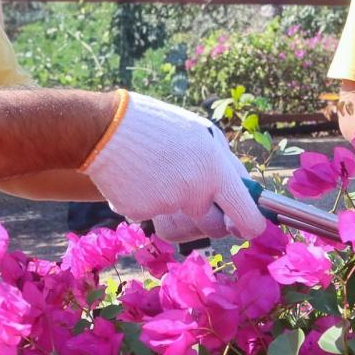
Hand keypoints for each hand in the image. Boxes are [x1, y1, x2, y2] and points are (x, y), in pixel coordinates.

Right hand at [82, 93, 265, 239]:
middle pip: (214, 228)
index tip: (245, 226)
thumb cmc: (160, 126)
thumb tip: (245, 193)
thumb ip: (225, 166)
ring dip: (177, 211)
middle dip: (210, 219)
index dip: (248, 226)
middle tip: (197, 197)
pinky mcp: (140, 215)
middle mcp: (194, 193)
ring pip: (182, 224)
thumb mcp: (203, 135)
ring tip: (161, 177)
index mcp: (215, 170)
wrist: (106, 128)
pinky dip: (148, 203)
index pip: (246, 216)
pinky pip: (154, 217)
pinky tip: (139, 179)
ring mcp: (166, 206)